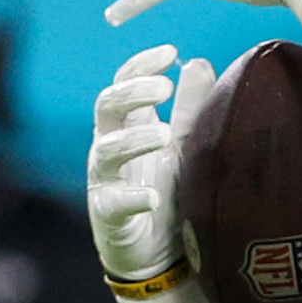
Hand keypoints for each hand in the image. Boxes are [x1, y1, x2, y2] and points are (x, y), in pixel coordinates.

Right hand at [88, 45, 213, 281]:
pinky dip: (132, 197)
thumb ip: (188, 107)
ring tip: (165, 136)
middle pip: (107, 107)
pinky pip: (114, 202)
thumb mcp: (181, 144)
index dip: (141, 65)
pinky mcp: (107, 213)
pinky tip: (152, 196)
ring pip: (107, 150)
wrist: (156, 251)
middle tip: (164, 87)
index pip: (124, 83)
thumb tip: (197, 61)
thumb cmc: (167, 190)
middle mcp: (109, 146)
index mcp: (128, 125)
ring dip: (135, 140)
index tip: (170, 51)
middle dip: (133, 92)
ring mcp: (104, 179)